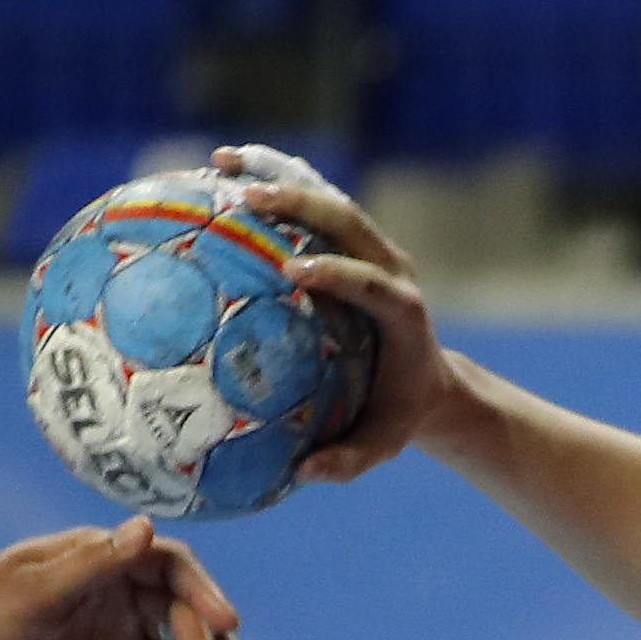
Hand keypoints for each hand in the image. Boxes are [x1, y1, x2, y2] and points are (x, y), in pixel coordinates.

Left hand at [0, 519, 255, 639]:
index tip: (225, 622)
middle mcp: (121, 581)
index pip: (171, 563)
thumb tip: (146, 528)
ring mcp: (125, 617)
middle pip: (186, 603)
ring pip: (187, 632)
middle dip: (213, 638)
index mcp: (103, 554)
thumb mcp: (38, 590)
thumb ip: (94, 562)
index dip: (204, 589)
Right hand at [212, 143, 454, 483]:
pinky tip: (214, 172)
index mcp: (404, 313)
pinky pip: (310, 202)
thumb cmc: (397, 414)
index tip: (292, 270)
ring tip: (217, 165)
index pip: (373, 283)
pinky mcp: (353, 240)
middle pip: (349, 221)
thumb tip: (306, 474)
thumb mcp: (382, 441)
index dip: (338, 271)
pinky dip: (270, 180)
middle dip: (300, 203)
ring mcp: (372, 248)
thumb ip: (350, 459)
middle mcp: (392, 268)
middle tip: (244, 199)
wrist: (426, 380)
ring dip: (278, 175)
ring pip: (327, 199)